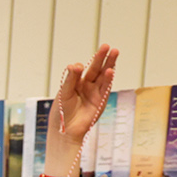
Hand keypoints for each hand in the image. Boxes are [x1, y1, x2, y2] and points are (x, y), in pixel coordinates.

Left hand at [44, 44, 118, 174]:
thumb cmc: (61, 113)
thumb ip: (70, 79)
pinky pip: (106, 88)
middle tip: (107, 46)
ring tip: (114, 52)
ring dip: (109, 64)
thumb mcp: (63, 93)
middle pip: (96, 69)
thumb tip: (75, 65)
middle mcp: (87, 86)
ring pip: (104, 75)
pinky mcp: (101, 101)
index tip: (77, 67)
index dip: (80, 67)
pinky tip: (110, 70)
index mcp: (76, 83)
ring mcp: (95, 92)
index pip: (82, 70)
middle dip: (101, 57)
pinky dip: (108, 79)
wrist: (65, 131)